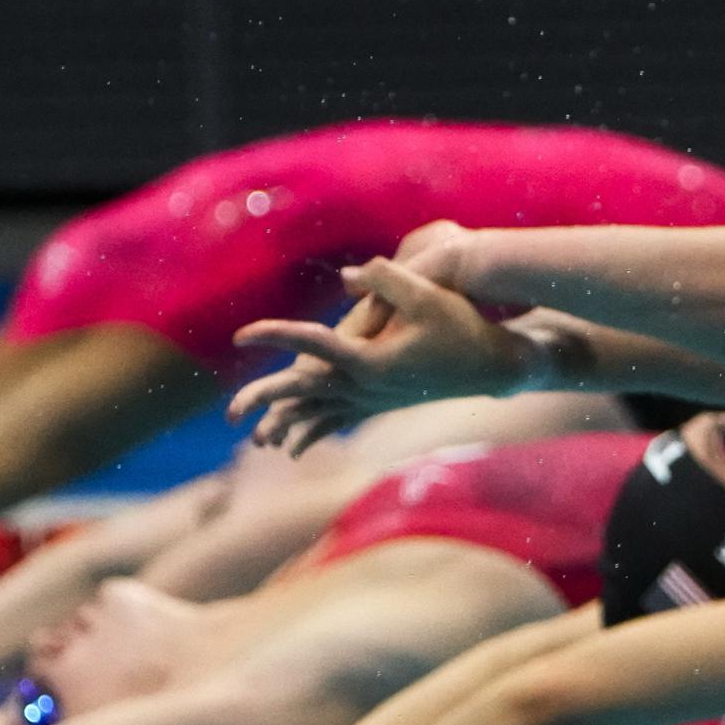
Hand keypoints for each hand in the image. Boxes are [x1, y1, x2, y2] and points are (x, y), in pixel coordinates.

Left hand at [228, 249, 533, 454]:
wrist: (495, 366)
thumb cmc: (462, 325)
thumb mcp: (428, 294)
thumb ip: (385, 277)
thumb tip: (349, 276)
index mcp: (370, 362)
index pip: (311, 346)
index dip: (274, 335)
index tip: (239, 335)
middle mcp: (366, 387)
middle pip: (304, 395)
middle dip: (264, 402)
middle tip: (229, 414)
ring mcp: (373, 399)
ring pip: (318, 415)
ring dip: (285, 426)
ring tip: (254, 440)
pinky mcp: (380, 403)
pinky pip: (338, 421)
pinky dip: (312, 432)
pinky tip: (289, 448)